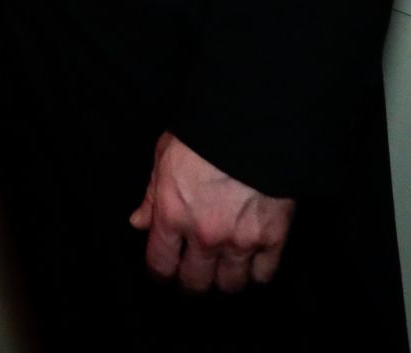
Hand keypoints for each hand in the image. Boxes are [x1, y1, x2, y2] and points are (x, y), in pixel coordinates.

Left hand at [129, 132, 294, 292]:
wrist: (250, 126)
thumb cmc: (201, 136)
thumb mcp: (164, 157)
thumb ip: (151, 196)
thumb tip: (138, 223)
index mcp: (172, 214)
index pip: (160, 264)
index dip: (160, 274)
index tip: (163, 274)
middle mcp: (204, 235)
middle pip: (195, 283)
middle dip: (190, 284)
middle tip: (192, 277)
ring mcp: (240, 241)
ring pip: (230, 285)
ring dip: (224, 281)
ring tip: (222, 270)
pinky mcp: (272, 239)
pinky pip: (264, 275)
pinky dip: (257, 274)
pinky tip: (251, 263)